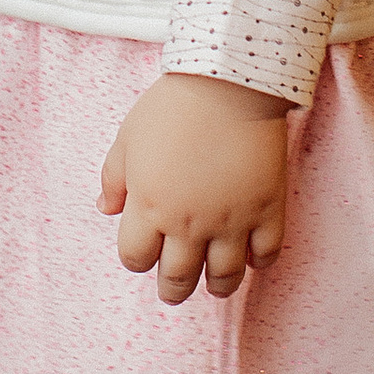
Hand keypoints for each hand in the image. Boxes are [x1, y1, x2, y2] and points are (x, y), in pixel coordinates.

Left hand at [99, 73, 290, 304]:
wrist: (229, 83)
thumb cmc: (172, 106)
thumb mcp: (127, 138)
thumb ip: (113, 179)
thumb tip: (105, 208)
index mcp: (150, 206)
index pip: (136, 258)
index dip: (137, 260)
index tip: (144, 253)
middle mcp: (189, 222)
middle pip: (178, 277)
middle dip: (173, 290)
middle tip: (174, 291)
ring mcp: (232, 220)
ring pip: (224, 276)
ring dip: (216, 286)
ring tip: (214, 285)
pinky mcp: (267, 209)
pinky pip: (266, 253)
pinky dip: (259, 262)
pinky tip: (251, 257)